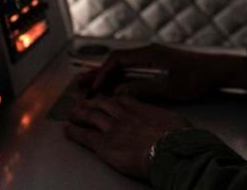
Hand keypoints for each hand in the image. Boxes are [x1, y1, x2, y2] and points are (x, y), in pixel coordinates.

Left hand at [64, 94, 191, 179]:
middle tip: (82, 100)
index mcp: (140, 108)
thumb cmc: (178, 139)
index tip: (105, 95)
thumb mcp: (175, 121)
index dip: (110, 96)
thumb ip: (164, 118)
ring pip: (90, 115)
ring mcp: (112, 127)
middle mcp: (124, 115)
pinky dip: (74, 131)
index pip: (120, 98)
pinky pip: (84, 136)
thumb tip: (168, 121)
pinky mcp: (104, 144)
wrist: (171, 150)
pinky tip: (68, 129)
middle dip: (91, 101)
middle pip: (102, 103)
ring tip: (72, 112)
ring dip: (79, 113)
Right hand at [75, 44, 246, 100]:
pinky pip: (132, 69)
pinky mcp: (158, 64)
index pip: (117, 60)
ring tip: (90, 87)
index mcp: (150, 53)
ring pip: (123, 66)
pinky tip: (113, 89)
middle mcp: (149, 52)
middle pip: (116, 61)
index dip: (102, 74)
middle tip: (80, 84)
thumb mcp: (170, 87)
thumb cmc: (198, 76)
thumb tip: (118, 93)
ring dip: (107, 77)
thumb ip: (143, 89)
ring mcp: (153, 57)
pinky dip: (120, 78)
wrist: (218, 70)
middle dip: (98, 74)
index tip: (94, 88)